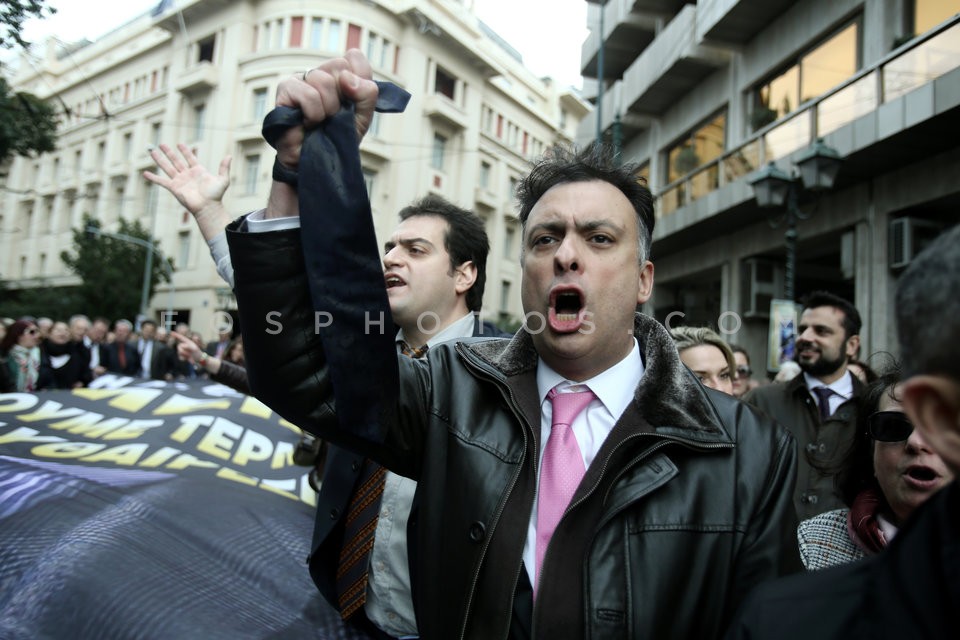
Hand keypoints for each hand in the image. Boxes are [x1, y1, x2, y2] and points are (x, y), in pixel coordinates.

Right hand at [144, 144, 231, 239]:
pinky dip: (153, 178)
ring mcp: (179, 181)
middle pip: (175, 160)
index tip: (179, 144)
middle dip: (168, 152)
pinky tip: (145, 174)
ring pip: (167, 167)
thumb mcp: (223, 180)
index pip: (190, 158)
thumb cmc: (216, 195)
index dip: (185, 151)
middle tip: (162, 144)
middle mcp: (187, 174)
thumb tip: (229, 156)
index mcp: (198, 171)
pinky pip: (162, 181)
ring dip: (159, 159)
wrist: (208, 207)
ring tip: (152, 151)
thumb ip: (224, 167)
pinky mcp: (174, 188)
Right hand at [171, 330, 220, 374]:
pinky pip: (179, 356)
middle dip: (183, 350)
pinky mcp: (183, 355)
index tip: (171, 332)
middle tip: (189, 353)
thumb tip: (182, 346)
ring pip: (179, 351)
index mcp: (188, 342)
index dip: (176, 335)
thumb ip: (188, 346)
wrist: (200, 360)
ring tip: (189, 355)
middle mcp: (185, 345)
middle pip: (179, 346)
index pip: (181, 337)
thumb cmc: (198, 354)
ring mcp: (184, 350)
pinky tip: (187, 358)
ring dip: (184, 354)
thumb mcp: (194, 349)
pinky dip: (183, 358)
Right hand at [272, 49, 377, 167]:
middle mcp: (318, 73)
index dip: (359, 82)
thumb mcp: (362, 116)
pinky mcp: (284, 90)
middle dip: (343, 98)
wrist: (318, 162)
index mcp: (337, 75)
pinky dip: (314, 114)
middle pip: (339, 65)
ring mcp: (300, 79)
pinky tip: (308, 123)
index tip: (353, 103)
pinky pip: (308, 94)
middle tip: (334, 116)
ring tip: (320, 121)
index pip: (354, 58)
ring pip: (323, 80)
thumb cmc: (337, 138)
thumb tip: (347, 78)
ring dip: (328, 109)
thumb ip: (367, 93)